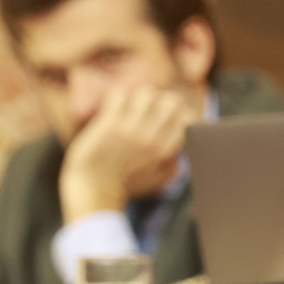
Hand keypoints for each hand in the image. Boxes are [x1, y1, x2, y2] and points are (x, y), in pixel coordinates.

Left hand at [58, 85, 194, 221]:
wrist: (94, 191)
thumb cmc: (128, 185)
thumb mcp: (161, 178)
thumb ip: (175, 160)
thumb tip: (182, 142)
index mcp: (167, 151)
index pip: (189, 118)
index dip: (183, 113)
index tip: (174, 117)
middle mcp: (151, 138)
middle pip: (171, 101)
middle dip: (164, 102)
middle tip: (153, 111)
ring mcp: (130, 130)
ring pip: (147, 93)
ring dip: (141, 98)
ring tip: (134, 108)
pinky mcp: (109, 124)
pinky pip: (120, 95)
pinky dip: (119, 99)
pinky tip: (116, 110)